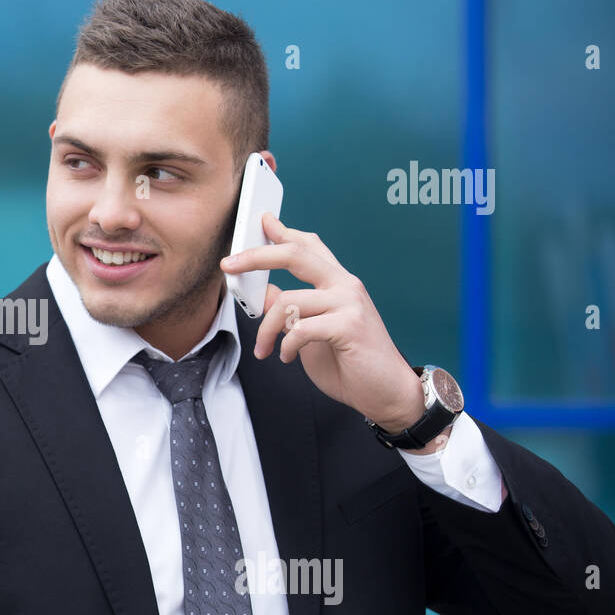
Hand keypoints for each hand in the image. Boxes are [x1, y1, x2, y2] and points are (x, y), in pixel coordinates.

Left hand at [220, 213, 426, 436]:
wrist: (385, 393)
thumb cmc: (352, 364)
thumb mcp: (311, 334)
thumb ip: (292, 311)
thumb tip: (265, 292)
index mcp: (338, 283)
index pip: (310, 246)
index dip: (283, 231)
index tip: (262, 221)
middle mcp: (345, 285)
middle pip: (295, 254)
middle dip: (257, 255)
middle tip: (228, 265)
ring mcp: (349, 303)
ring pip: (287, 300)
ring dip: (266, 329)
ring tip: (264, 349)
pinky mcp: (349, 325)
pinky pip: (300, 328)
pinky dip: (286, 345)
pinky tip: (286, 356)